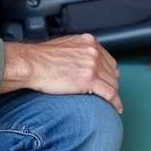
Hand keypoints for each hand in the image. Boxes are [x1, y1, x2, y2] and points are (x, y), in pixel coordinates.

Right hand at [0, 34, 121, 112]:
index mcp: (89, 42)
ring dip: (114, 94)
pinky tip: (117, 108)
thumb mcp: (65, 46)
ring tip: (112, 103)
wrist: (33, 64)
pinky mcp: (90, 80)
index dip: (109, 72)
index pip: (108, 59)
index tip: (108, 80)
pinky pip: (110, 93)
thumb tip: (81, 62)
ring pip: (112, 83)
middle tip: (108, 93)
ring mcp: (93, 65)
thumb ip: (78, 51)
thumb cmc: (41, 57)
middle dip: (111, 83)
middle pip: (112, 72)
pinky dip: (115, 102)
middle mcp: (94, 52)